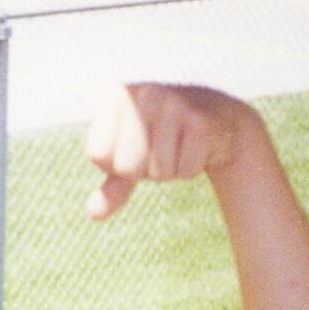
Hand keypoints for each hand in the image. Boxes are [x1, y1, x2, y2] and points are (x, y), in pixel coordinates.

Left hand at [85, 84, 252, 220]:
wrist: (214, 115)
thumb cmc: (161, 136)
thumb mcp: (130, 157)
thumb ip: (112, 186)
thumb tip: (94, 213)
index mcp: (116, 98)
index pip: (99, 154)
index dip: (115, 165)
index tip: (131, 149)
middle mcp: (144, 95)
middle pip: (127, 168)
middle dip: (144, 170)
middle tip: (159, 150)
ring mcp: (174, 105)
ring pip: (159, 172)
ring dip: (170, 170)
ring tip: (179, 145)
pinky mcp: (201, 122)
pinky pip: (185, 172)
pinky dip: (190, 168)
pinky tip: (197, 145)